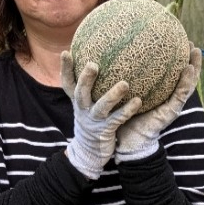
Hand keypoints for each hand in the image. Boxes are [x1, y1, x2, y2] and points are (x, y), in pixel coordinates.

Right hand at [61, 51, 142, 178]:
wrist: (90, 152)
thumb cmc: (93, 121)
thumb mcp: (86, 104)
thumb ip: (91, 87)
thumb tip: (101, 60)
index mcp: (78, 101)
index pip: (67, 83)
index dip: (65, 68)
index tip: (66, 52)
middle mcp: (83, 110)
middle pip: (80, 92)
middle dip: (86, 79)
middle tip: (93, 64)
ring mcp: (93, 121)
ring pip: (101, 107)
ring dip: (112, 95)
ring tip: (124, 84)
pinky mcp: (105, 131)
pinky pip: (118, 119)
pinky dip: (127, 110)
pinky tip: (138, 101)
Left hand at [115, 47, 202, 162]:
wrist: (126, 141)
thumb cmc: (122, 116)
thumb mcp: (123, 95)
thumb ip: (122, 78)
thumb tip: (108, 53)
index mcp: (158, 94)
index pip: (169, 74)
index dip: (175, 59)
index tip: (176, 39)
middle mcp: (167, 98)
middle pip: (183, 77)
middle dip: (190, 59)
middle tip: (190, 41)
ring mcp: (172, 105)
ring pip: (188, 84)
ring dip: (194, 67)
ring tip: (195, 51)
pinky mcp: (171, 112)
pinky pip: (180, 95)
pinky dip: (187, 82)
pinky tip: (188, 69)